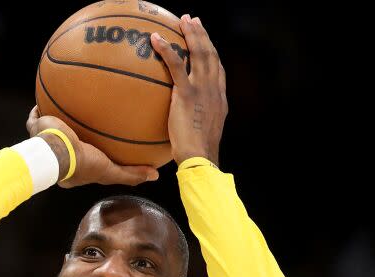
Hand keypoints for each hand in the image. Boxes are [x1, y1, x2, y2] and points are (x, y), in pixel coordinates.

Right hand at [26, 106, 158, 187]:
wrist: (56, 152)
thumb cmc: (81, 164)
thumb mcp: (110, 171)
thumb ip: (130, 174)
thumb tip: (154, 175)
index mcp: (72, 167)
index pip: (84, 158)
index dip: (92, 151)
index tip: (102, 143)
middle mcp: (58, 153)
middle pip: (68, 140)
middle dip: (75, 132)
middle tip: (88, 120)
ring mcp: (45, 140)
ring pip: (52, 126)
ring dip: (58, 118)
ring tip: (69, 103)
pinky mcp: (37, 127)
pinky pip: (37, 114)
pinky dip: (41, 106)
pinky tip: (50, 92)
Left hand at [151, 15, 226, 165]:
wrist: (199, 157)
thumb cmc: (196, 155)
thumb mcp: (199, 135)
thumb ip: (192, 123)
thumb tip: (179, 125)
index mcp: (219, 99)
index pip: (218, 70)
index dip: (212, 53)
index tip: (206, 41)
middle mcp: (214, 90)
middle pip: (211, 55)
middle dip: (203, 35)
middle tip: (194, 21)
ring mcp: (202, 89)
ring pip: (199, 53)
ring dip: (191, 34)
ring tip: (182, 21)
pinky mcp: (187, 93)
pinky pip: (176, 65)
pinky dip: (167, 49)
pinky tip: (155, 39)